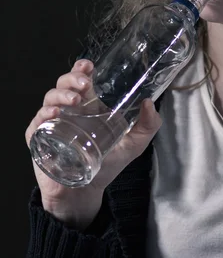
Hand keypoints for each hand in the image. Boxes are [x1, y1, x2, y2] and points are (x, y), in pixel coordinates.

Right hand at [25, 59, 161, 227]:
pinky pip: (37, 122)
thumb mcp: (134, 144)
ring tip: (74, 100)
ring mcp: (53, 123)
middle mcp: (69, 110)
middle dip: (71, 78)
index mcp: (88, 105)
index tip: (88, 65)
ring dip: (60, 95)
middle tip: (84, 84)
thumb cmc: (108, 165)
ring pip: (50, 99)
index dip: (81, 69)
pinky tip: (54, 114)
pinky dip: (44, 115)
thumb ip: (147, 125)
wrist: (86, 192)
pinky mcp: (40, 138)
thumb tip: (149, 103)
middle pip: (63, 84)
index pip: (81, 80)